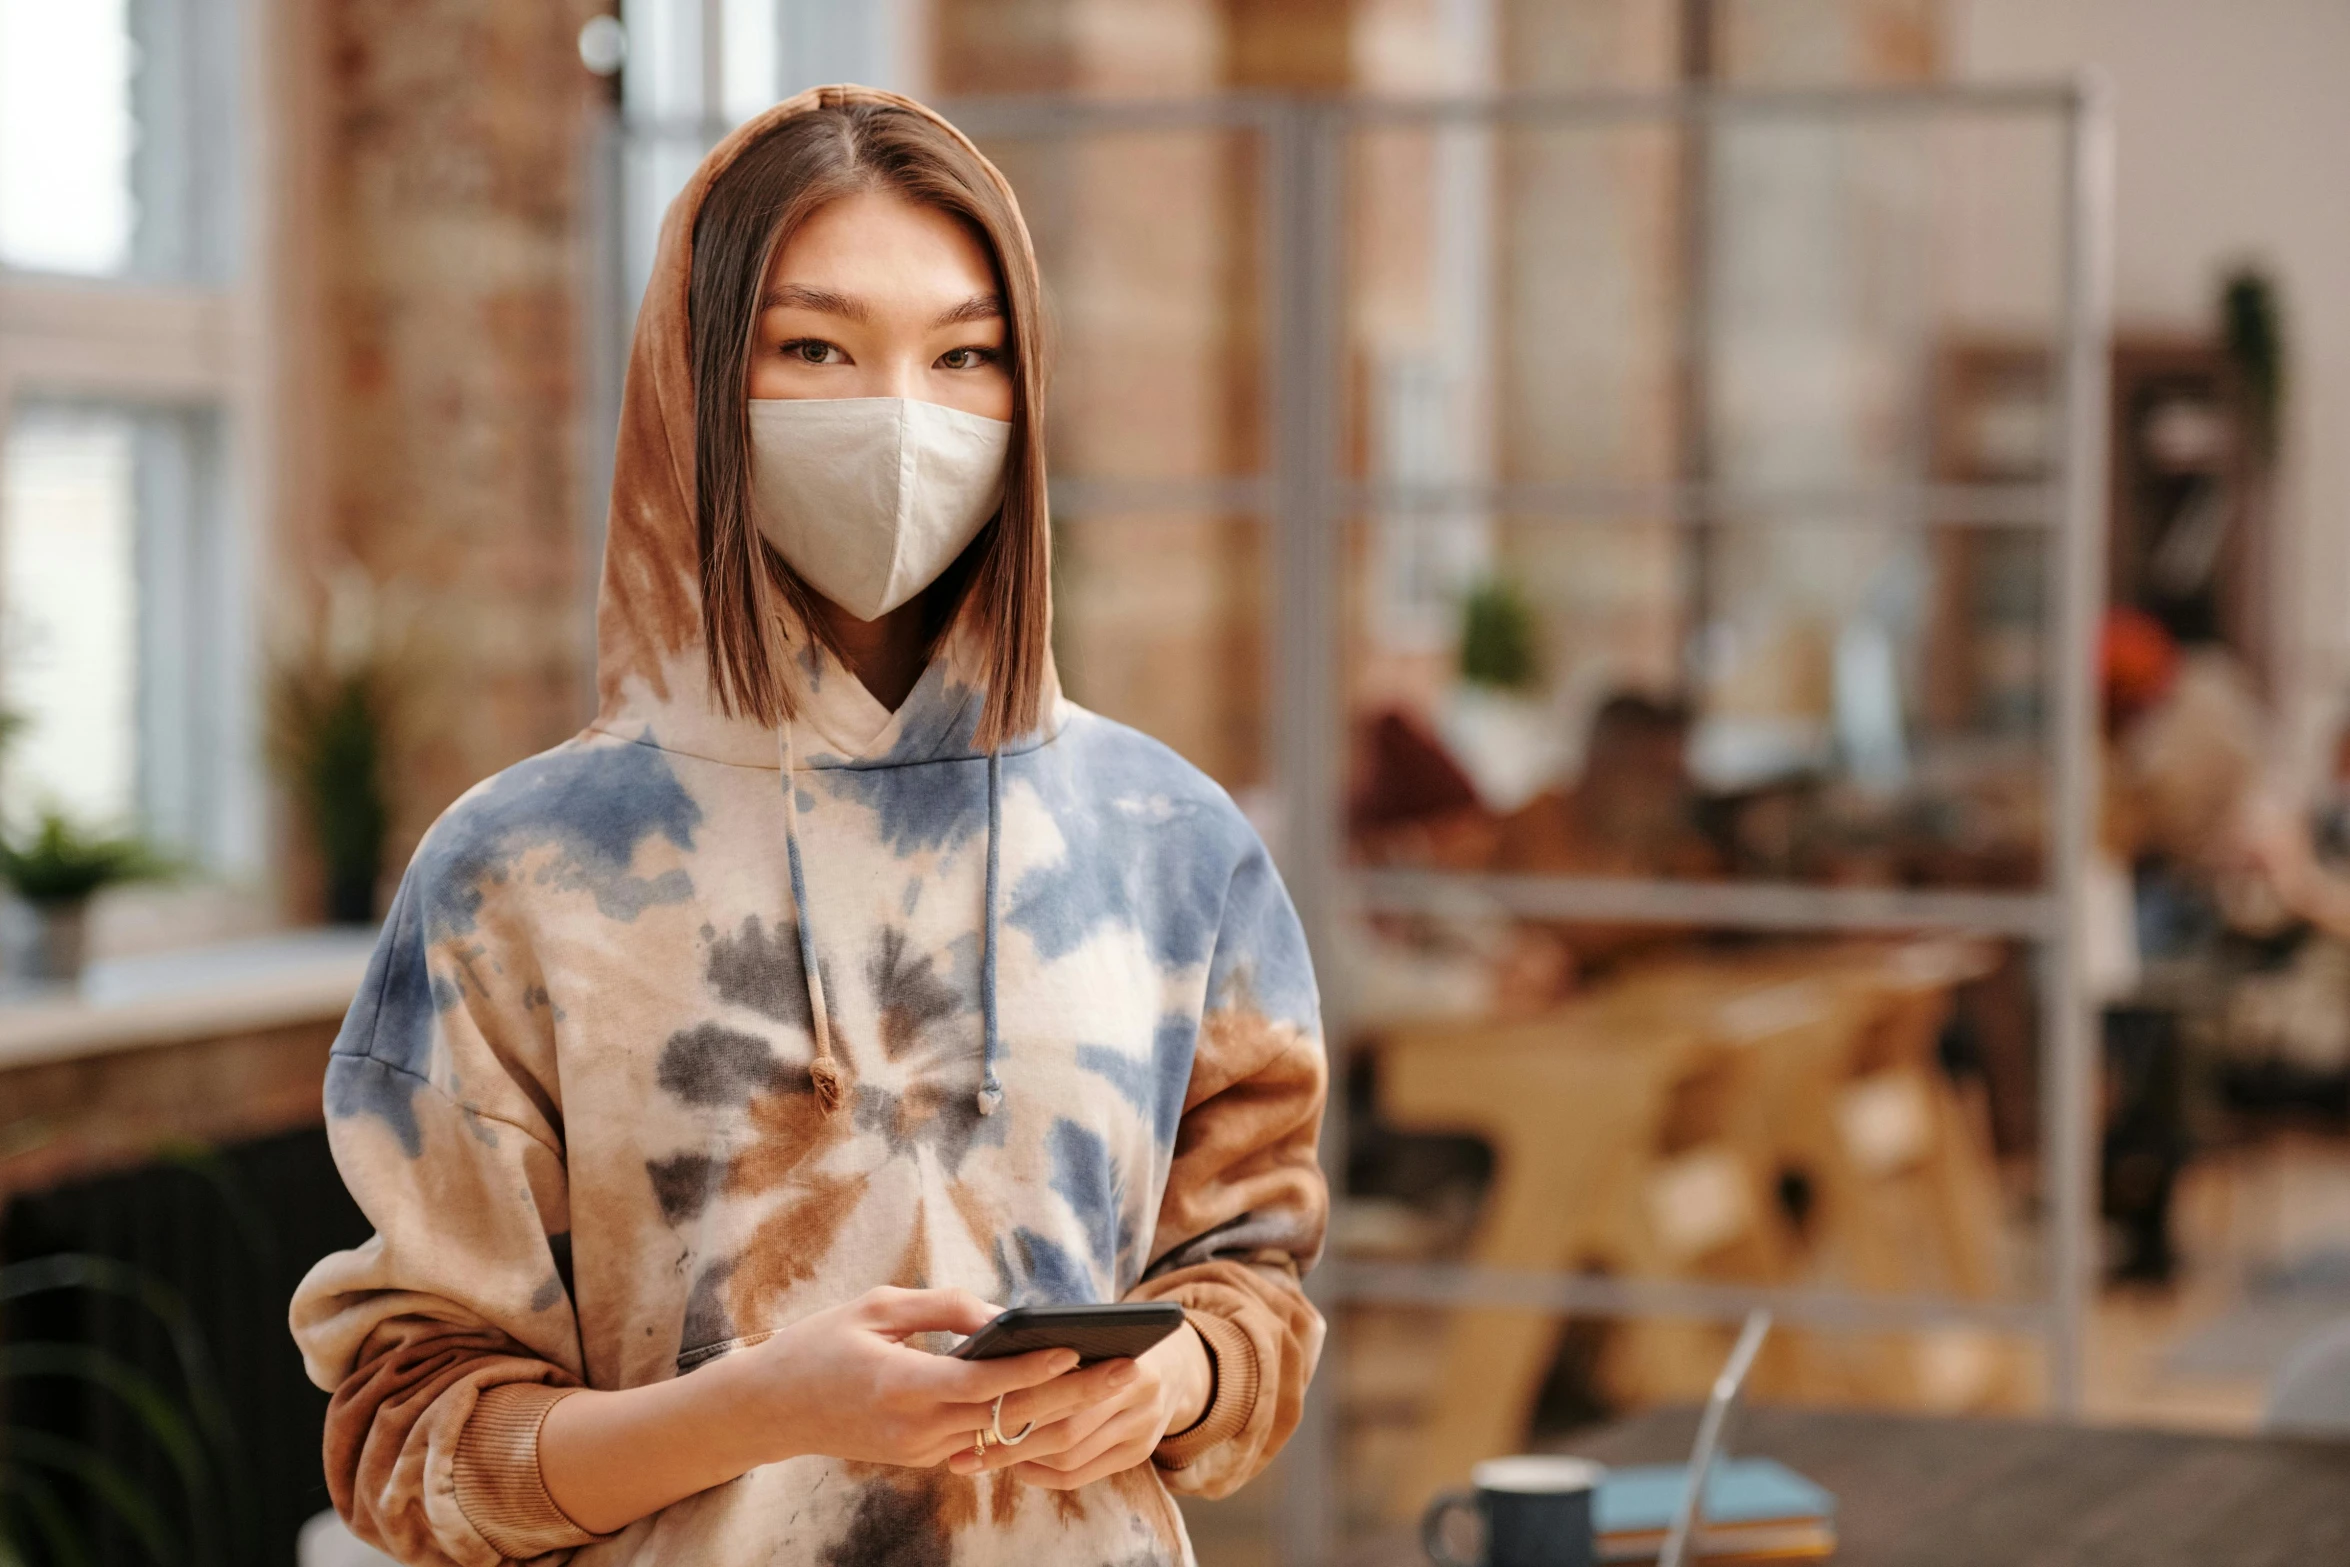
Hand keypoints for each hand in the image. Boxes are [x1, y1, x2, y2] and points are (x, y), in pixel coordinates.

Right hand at [716, 1287, 1079, 1469]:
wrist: (770, 1410)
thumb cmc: (820, 1344)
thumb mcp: (878, 1306)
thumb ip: (945, 1308)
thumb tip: (1007, 1314)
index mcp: (901, 1385)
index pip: (983, 1383)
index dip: (1033, 1366)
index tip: (1077, 1346)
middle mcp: (916, 1428)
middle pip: (1007, 1415)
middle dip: (1071, 1393)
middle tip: (1124, 1369)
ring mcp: (921, 1451)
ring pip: (1003, 1434)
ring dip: (1057, 1411)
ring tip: (1108, 1382)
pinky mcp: (922, 1458)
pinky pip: (983, 1442)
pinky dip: (1023, 1422)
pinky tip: (1064, 1400)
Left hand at [947, 1321, 1212, 1490]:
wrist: (1179, 1362)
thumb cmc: (1113, 1337)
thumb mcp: (1094, 1327)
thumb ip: (1053, 1338)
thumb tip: (987, 1342)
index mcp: (1127, 1354)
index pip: (1065, 1384)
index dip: (1018, 1395)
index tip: (972, 1402)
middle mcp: (1142, 1395)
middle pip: (1065, 1428)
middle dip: (1008, 1440)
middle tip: (963, 1448)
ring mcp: (1143, 1429)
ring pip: (1069, 1456)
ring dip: (1020, 1460)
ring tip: (980, 1455)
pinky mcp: (1138, 1453)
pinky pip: (1081, 1474)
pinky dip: (1043, 1475)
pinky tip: (1016, 1466)